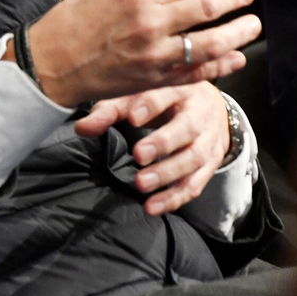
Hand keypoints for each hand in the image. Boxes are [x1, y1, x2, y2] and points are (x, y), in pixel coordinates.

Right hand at [21, 0, 259, 108]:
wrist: (50, 65)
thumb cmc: (72, 23)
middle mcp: (149, 22)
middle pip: (207, 6)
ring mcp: (154, 54)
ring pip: (210, 42)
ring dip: (238, 33)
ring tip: (252, 24)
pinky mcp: (154, 80)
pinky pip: (196, 73)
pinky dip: (222, 66)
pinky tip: (237, 57)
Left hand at [75, 83, 232, 215]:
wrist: (213, 108)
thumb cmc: (168, 100)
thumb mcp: (143, 96)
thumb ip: (111, 110)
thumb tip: (82, 128)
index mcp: (181, 89)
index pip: (166, 94)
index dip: (150, 106)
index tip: (133, 118)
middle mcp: (200, 113)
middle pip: (187, 127)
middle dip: (163, 142)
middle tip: (138, 156)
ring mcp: (209, 140)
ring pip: (194, 158)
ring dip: (167, 174)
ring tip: (141, 184)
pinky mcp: (212, 164)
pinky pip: (195, 184)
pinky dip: (174, 198)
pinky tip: (152, 207)